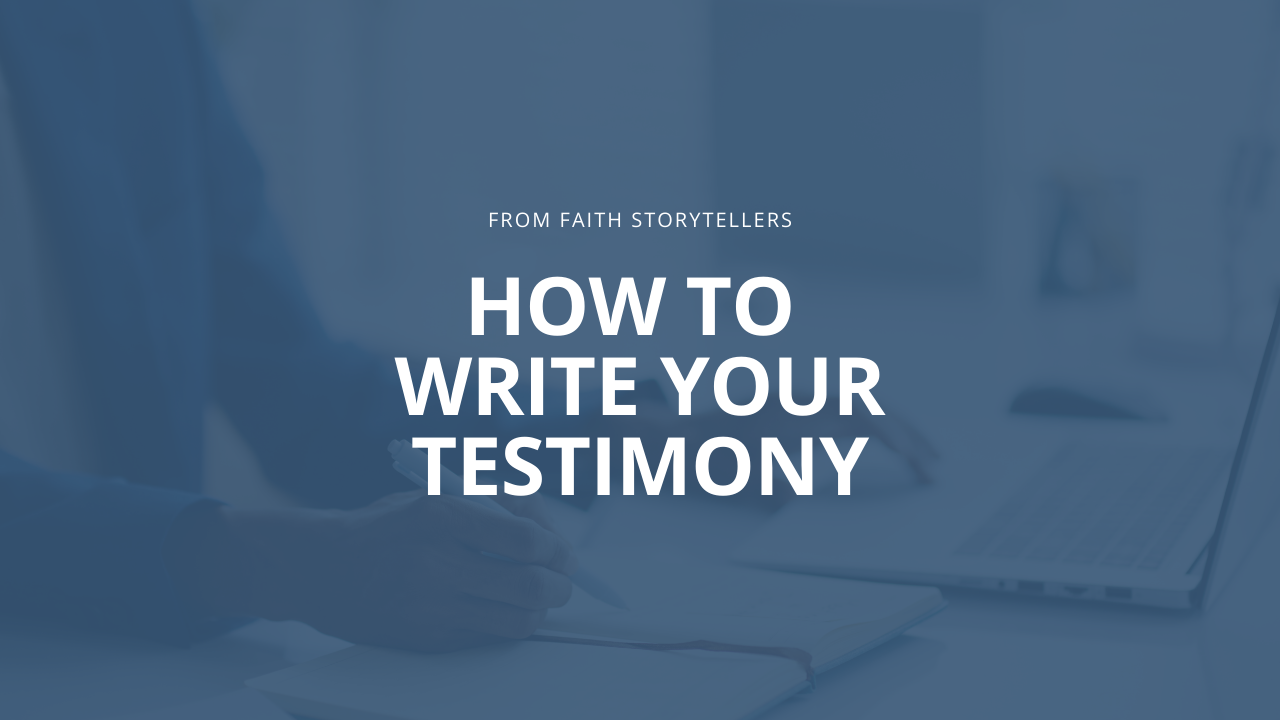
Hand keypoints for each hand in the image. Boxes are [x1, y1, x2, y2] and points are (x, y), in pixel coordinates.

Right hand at [166, 490, 577, 651]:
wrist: (321, 567)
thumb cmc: (389, 526)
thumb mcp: (436, 495)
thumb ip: (496, 504)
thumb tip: (549, 528)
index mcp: (441, 515)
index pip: (524, 539)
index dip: (557, 549)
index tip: (563, 552)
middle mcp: (436, 562)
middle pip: (529, 586)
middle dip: (560, 587)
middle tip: (562, 582)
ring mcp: (430, 605)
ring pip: (515, 621)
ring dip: (538, 612)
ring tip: (536, 599)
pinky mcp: (426, 637)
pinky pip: (487, 637)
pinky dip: (505, 626)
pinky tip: (501, 610)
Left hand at [625, 399, 938, 485]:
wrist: (686, 437)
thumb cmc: (719, 459)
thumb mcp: (755, 478)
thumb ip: (787, 486)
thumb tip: (812, 496)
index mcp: (805, 412)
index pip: (868, 422)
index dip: (901, 443)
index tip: (923, 466)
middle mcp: (810, 398)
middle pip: (875, 408)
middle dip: (911, 435)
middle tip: (938, 462)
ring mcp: (806, 398)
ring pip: (865, 404)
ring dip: (895, 426)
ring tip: (923, 452)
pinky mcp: (801, 404)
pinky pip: (847, 407)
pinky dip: (873, 423)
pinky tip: (886, 441)